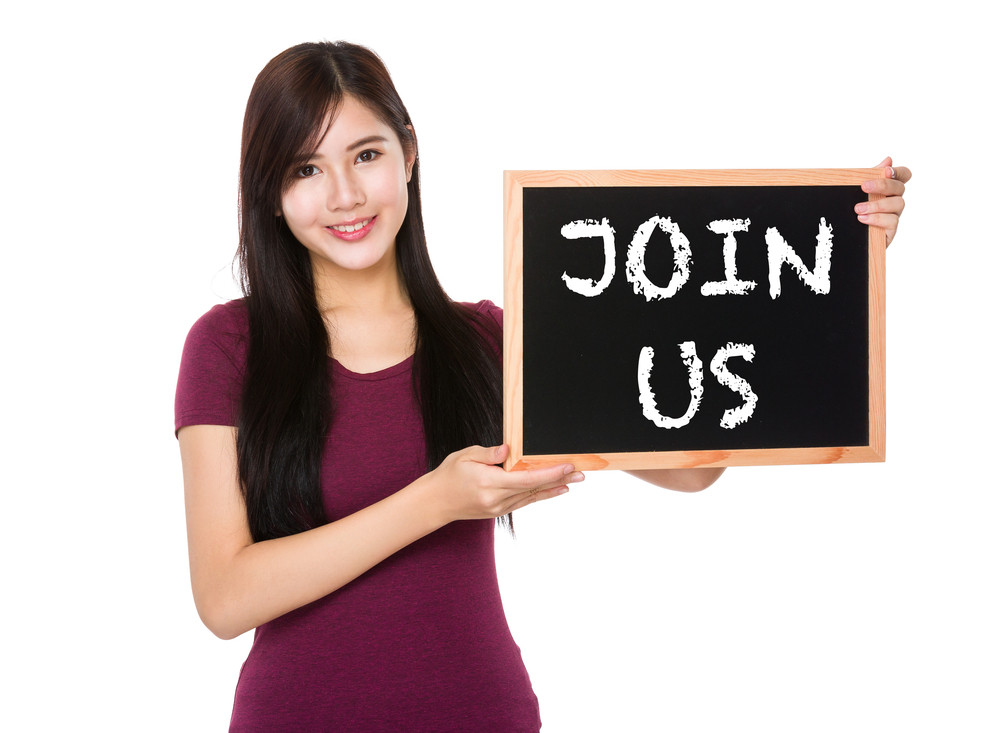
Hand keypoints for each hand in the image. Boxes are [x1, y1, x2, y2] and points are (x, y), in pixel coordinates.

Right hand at [423, 444, 581, 523]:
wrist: (435, 503)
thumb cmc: (449, 475)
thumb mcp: (465, 455)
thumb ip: (490, 453)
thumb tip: (509, 449)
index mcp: (489, 483)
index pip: (526, 478)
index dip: (549, 473)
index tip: (567, 466)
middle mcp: (496, 499)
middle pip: (534, 488)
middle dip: (560, 480)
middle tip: (581, 473)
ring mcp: (498, 508)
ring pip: (532, 497)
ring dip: (554, 488)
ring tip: (574, 481)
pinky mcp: (499, 511)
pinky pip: (524, 502)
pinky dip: (541, 495)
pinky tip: (555, 490)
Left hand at [856, 156, 910, 246]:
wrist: (845, 236)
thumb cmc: (856, 210)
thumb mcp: (859, 192)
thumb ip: (871, 175)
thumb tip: (888, 159)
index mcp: (889, 188)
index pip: (903, 175)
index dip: (899, 171)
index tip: (886, 170)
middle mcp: (895, 200)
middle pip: (899, 187)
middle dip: (882, 185)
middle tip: (864, 186)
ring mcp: (894, 215)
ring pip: (898, 204)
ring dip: (877, 205)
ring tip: (858, 209)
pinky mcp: (891, 230)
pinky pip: (892, 221)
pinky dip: (877, 218)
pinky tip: (863, 218)